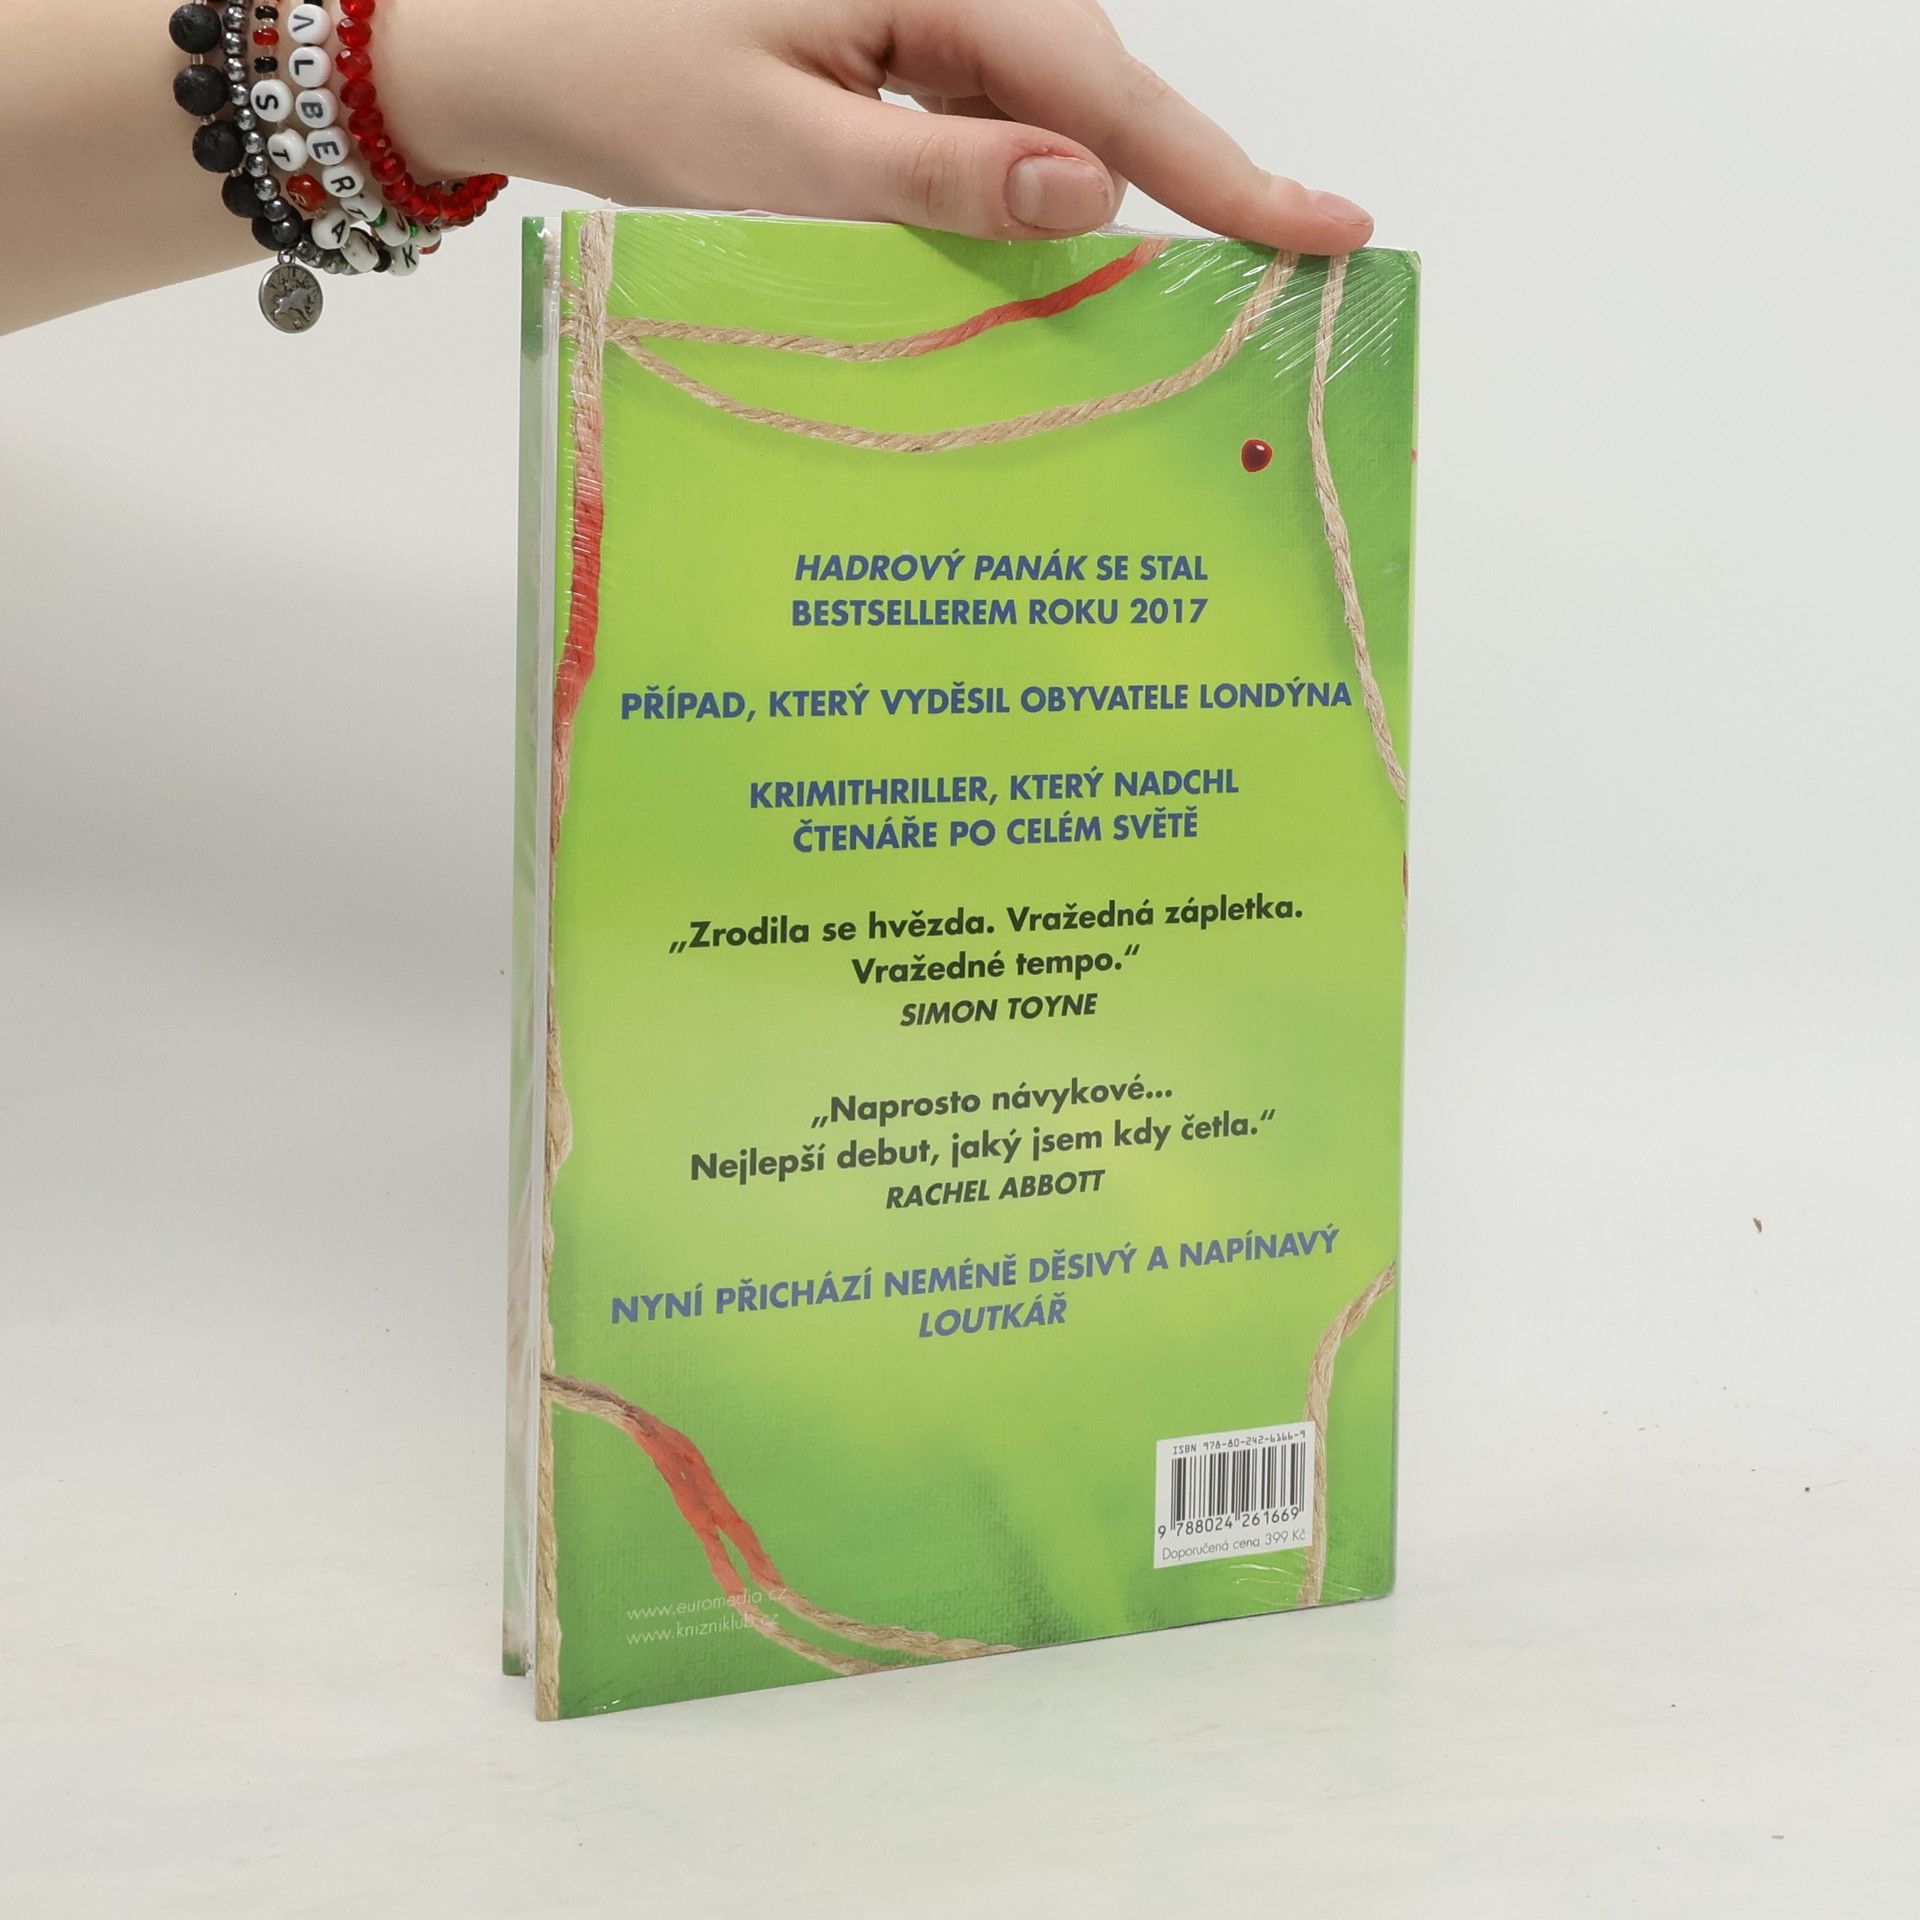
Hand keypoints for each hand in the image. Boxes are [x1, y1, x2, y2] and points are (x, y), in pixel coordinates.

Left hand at [383, 0, 1372, 252]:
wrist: (503, 35)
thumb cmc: (613, 77)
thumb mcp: (775, 151)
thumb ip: (936, 175)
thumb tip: (1091, 190)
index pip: (1108, 87)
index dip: (1225, 170)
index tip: (1329, 229)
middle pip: (1096, 87)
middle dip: (1170, 186)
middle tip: (1273, 273)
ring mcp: (916, 0)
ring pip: (1045, 104)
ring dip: (1083, 194)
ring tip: (1153, 278)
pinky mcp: (888, 36)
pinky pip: (983, 112)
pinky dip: (1009, 183)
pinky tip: (1021, 243)